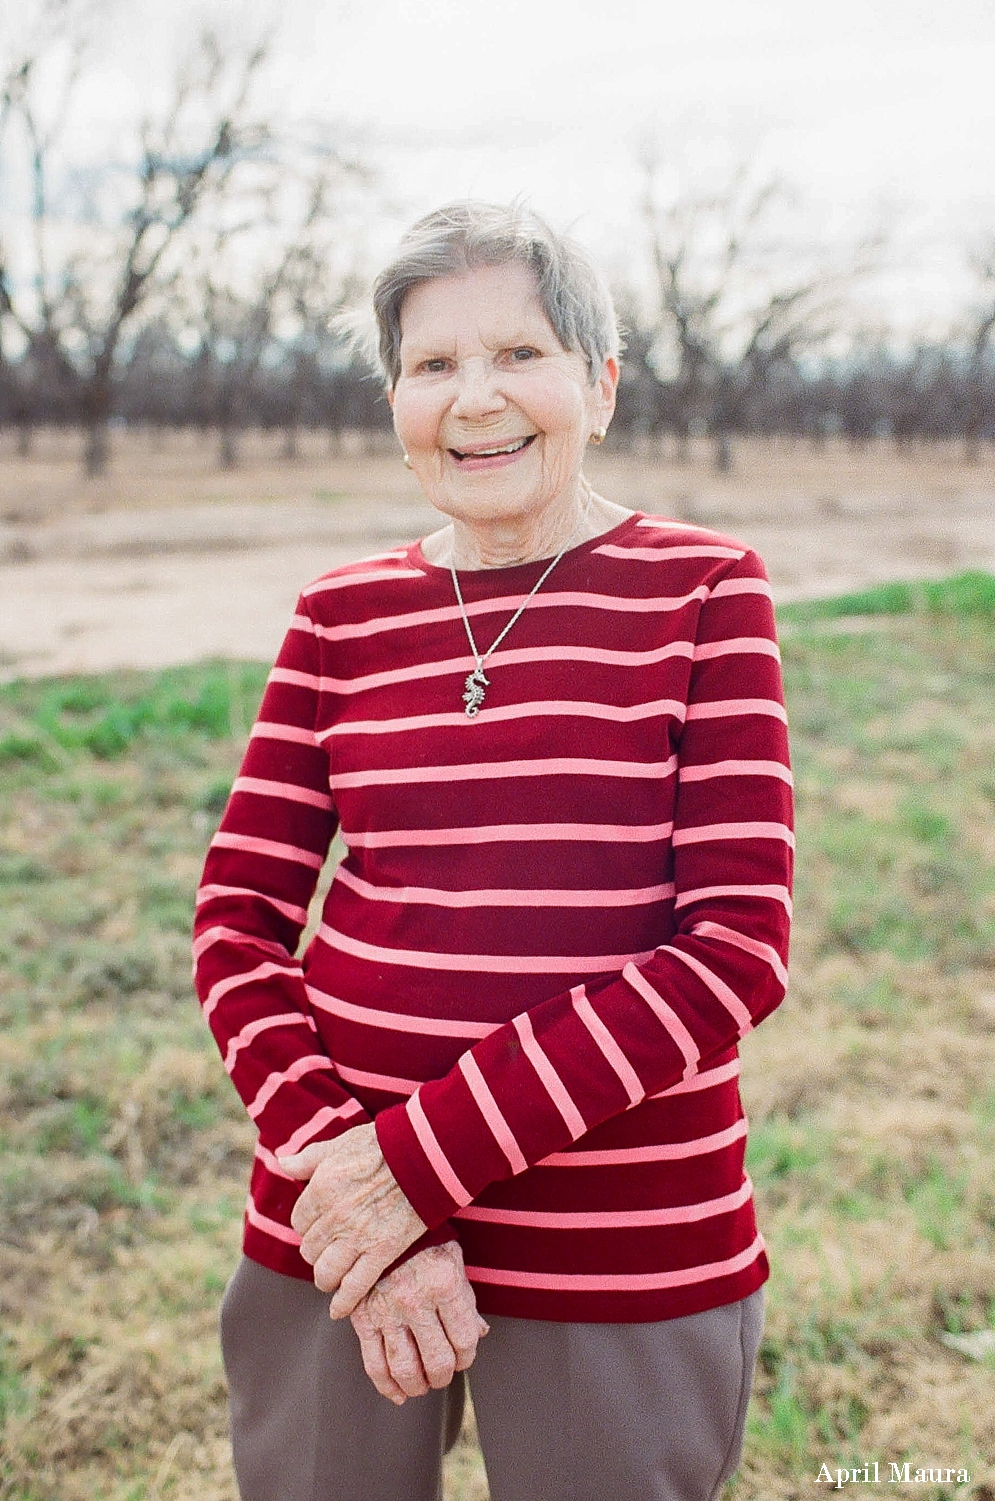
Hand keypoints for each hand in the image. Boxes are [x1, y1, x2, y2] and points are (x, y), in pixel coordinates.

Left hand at [280, 1124, 426, 1316]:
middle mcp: (334, 1217)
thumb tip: (282, 1161)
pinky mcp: (381, 1252)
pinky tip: (339, 1310)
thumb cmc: (382, 1145)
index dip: (308, 1224)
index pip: (299, 1221)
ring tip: (331, 1276)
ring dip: (325, 1277)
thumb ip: (308, 1158)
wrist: (424, 1156)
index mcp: (321, 1189)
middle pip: (310, 1249)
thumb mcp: (339, 1144)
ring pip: (326, 1272)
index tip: (319, 1225)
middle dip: (316, 1251)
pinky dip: (344, 1302)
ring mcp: (357, 1238)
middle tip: (328, 1249)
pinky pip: (355, 1286)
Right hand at [350, 1241, 488, 1403]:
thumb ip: (465, 1299)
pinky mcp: (363, 1319)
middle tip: (444, 1373)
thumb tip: (480, 1334)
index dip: (468, 1356)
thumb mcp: (453, 1260)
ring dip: (419, 1385)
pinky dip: (388, 1387)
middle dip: (445, 1375)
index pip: (465, 1340)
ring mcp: (387, 1311)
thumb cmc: (423, 1239)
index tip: (465, 1355)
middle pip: (438, 1361)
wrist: (379, 1221)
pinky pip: (374, 1364)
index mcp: (444, 1284)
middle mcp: (416, 1301)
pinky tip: (400, 1393)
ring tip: (424, 1383)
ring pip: (406, 1369)